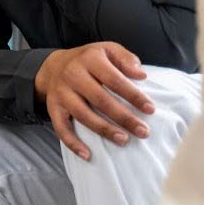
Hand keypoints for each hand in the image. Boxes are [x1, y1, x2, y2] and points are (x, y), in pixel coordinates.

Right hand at [33, 42, 154, 159]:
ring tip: (124, 140)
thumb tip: (142, 75)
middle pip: (100, 100)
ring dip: (104, 130)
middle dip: (123, 117)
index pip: (115, 80)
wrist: (53, 66)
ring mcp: (61, 94)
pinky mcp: (53, 108)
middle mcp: (73, 76)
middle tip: (143, 131)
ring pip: (83, 115)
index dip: (133, 95)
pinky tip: (88, 155)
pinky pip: (61, 128)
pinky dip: (73, 143)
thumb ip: (125, 59)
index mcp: (89, 60)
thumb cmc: (88, 60)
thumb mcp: (107, 50)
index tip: (150, 109)